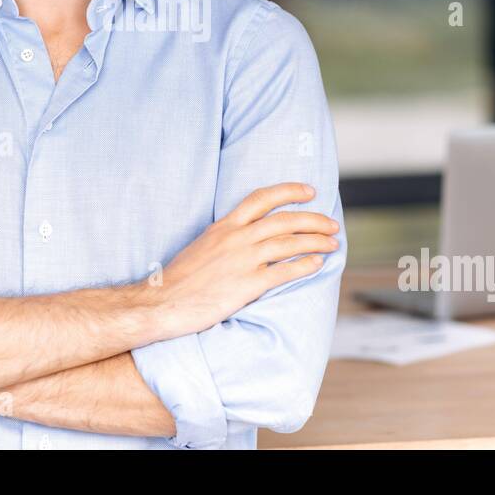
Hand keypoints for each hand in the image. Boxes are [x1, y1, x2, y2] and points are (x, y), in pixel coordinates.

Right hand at [153, 182, 339, 337]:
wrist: (162, 302)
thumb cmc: (180, 279)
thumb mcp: (202, 246)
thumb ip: (225, 238)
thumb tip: (246, 238)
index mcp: (224, 226)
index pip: (262, 198)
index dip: (289, 191)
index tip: (309, 191)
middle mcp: (236, 238)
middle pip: (284, 220)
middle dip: (313, 219)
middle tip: (331, 224)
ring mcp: (243, 260)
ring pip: (289, 243)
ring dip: (316, 241)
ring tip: (332, 243)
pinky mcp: (247, 285)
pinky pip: (284, 271)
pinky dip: (305, 265)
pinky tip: (317, 264)